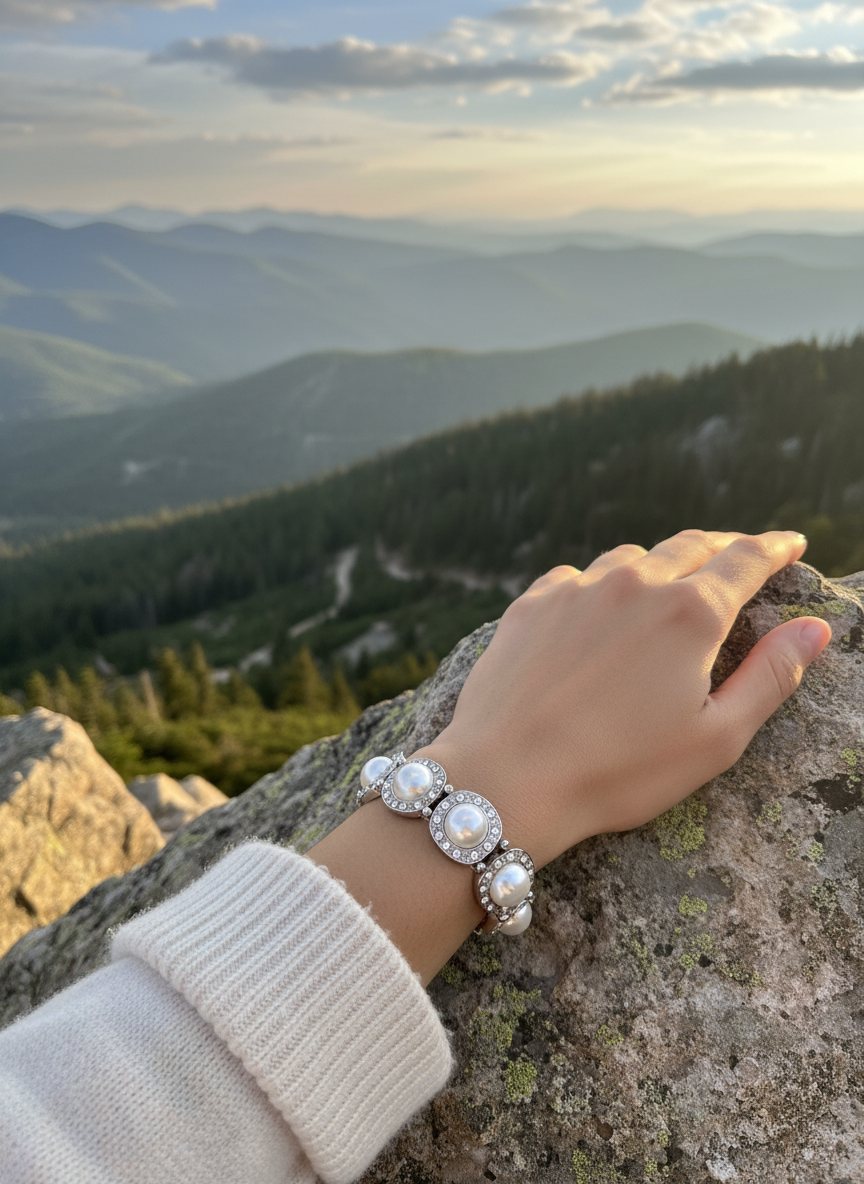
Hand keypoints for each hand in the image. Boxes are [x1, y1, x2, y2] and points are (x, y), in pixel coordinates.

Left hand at [418, 529, 830, 868]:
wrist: (506, 778)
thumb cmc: (619, 772)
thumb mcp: (716, 739)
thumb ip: (771, 677)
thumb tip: (815, 628)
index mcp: (689, 614)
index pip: (745, 560)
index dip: (774, 548)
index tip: (790, 543)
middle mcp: (634, 584)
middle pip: (690, 546)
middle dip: (723, 546)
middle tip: (741, 552)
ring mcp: (577, 589)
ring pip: (631, 558)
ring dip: (659, 563)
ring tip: (669, 579)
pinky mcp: (531, 605)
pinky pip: (576, 577)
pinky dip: (600, 583)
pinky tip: (598, 603)